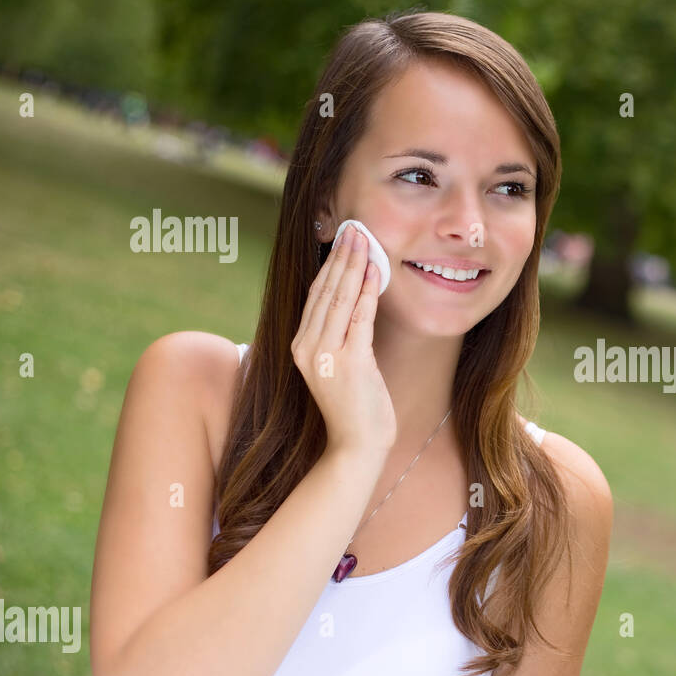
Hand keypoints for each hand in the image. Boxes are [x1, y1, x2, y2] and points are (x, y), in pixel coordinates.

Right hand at [291, 225, 396, 456]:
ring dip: (354, 266)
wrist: (357, 445)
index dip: (329, 265)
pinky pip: (359, 317)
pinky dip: (367, 291)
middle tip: (354, 229)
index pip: (315, 296)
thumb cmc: (354, 407)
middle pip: (324, 291)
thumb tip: (353, 299)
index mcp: (300, 347)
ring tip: (364, 240)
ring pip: (339, 298)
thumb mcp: (340, 366)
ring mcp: (326, 355)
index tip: (342, 241)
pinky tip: (375, 270)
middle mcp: (307, 348)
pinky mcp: (349, 362)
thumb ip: (339, 336)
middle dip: (341, 257)